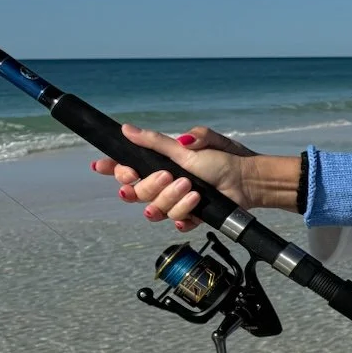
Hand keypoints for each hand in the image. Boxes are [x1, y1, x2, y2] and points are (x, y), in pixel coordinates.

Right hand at [89, 123, 286, 229]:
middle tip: (169, 176)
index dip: (111, 169)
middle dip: (149, 185)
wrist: (249, 179)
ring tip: (193, 189)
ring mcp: (176, 202)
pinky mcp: (191, 217)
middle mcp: (163, 185)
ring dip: (171, 199)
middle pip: (135, 192)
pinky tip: (195, 207)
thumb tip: (127, 128)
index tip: (102, 166)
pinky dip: (185, 216)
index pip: (126, 169)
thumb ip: (157, 141)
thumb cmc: (223, 159)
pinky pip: (177, 223)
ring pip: (154, 210)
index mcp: (159, 165)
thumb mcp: (189, 147)